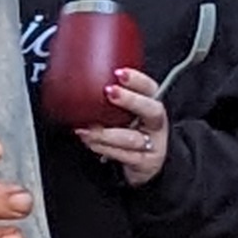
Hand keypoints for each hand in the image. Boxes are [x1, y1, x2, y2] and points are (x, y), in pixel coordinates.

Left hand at [76, 67, 169, 187]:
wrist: (143, 164)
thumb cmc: (130, 132)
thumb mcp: (125, 113)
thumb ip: (113, 97)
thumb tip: (80, 79)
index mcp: (152, 105)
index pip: (150, 88)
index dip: (137, 79)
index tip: (119, 73)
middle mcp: (156, 124)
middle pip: (151, 110)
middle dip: (130, 100)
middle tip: (109, 92)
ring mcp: (153, 144)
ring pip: (132, 138)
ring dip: (106, 133)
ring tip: (86, 129)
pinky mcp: (144, 163)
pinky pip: (123, 156)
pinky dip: (104, 148)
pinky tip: (89, 141)